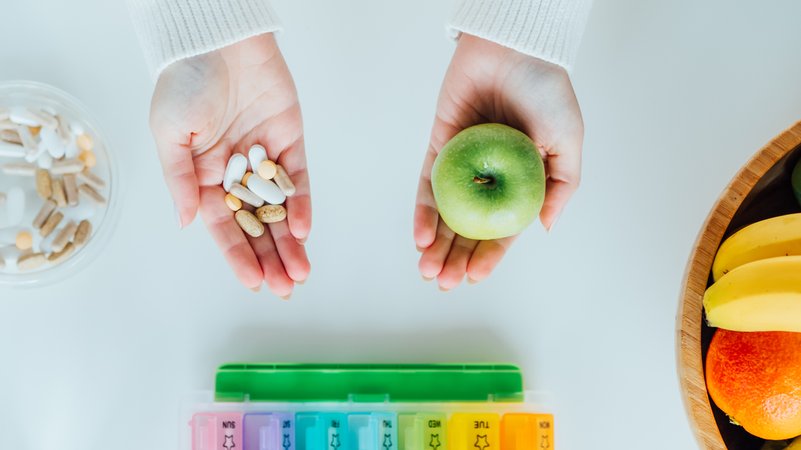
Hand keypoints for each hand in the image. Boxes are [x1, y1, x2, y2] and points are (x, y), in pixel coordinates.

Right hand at [150, 33, 309, 296]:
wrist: (218, 40)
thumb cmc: (183, 83)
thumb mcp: (170, 134)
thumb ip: (180, 180)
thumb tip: (184, 224)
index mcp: (203, 177)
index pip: (223, 227)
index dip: (237, 255)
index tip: (253, 282)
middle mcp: (236, 173)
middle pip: (256, 225)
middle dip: (270, 258)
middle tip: (286, 288)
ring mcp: (264, 159)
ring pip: (280, 209)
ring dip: (290, 241)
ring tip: (300, 272)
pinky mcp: (289, 140)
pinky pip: (298, 178)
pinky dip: (302, 203)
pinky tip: (303, 229)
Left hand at [414, 34, 583, 289]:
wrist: (515, 48)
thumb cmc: (547, 91)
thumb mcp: (568, 143)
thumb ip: (561, 186)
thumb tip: (545, 229)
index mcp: (520, 179)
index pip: (501, 227)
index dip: (488, 256)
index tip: (474, 278)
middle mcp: (489, 175)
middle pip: (468, 225)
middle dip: (454, 257)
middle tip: (442, 284)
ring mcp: (462, 161)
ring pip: (445, 211)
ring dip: (436, 243)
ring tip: (427, 270)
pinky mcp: (439, 142)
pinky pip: (428, 182)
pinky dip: (423, 209)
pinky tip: (420, 235)